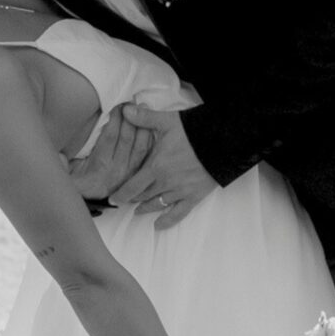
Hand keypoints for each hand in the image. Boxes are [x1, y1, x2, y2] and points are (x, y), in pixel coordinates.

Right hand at [67, 112, 154, 201]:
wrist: (88, 197)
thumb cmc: (75, 180)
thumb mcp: (65, 174)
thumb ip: (61, 165)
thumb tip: (60, 157)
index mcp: (99, 167)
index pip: (109, 138)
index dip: (114, 120)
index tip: (116, 104)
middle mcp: (116, 171)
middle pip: (127, 139)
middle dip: (130, 117)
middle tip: (131, 99)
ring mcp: (128, 173)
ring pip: (140, 146)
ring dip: (142, 125)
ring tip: (142, 106)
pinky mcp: (136, 173)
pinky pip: (145, 153)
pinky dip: (148, 138)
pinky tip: (149, 124)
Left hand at [107, 103, 217, 229]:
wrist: (222, 141)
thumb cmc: (192, 131)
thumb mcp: (166, 121)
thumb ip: (143, 118)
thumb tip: (124, 109)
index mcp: (155, 166)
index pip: (132, 186)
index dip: (120, 194)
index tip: (112, 199)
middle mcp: (165, 183)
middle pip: (143, 196)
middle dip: (132, 199)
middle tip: (125, 201)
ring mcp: (180, 191)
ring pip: (157, 205)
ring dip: (146, 208)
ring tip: (138, 211)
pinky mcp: (194, 196)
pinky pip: (179, 213)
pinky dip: (167, 221)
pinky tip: (158, 226)